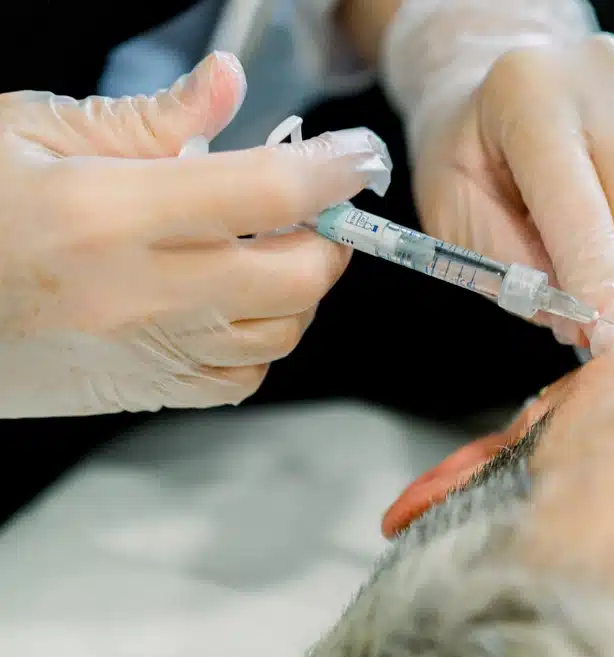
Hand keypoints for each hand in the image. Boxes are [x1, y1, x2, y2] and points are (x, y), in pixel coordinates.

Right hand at [0, 52, 388, 417]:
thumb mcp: (32, 133)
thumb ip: (148, 118)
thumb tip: (227, 85)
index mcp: (107, 213)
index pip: (263, 192)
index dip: (331, 169)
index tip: (357, 157)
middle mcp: (137, 292)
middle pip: (295, 280)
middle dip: (326, 238)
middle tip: (308, 207)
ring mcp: (144, 351)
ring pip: (281, 335)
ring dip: (297, 289)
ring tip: (264, 249)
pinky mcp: (144, 389)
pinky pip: (243, 380)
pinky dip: (262, 340)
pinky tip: (233, 303)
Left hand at [389, 33, 613, 352]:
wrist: (513, 78)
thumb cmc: (477, 155)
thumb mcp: (455, 211)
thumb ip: (512, 269)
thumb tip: (583, 325)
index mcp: (529, 96)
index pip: (577, 206)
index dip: (597, 281)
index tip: (613, 340)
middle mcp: (604, 76)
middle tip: (604, 306)